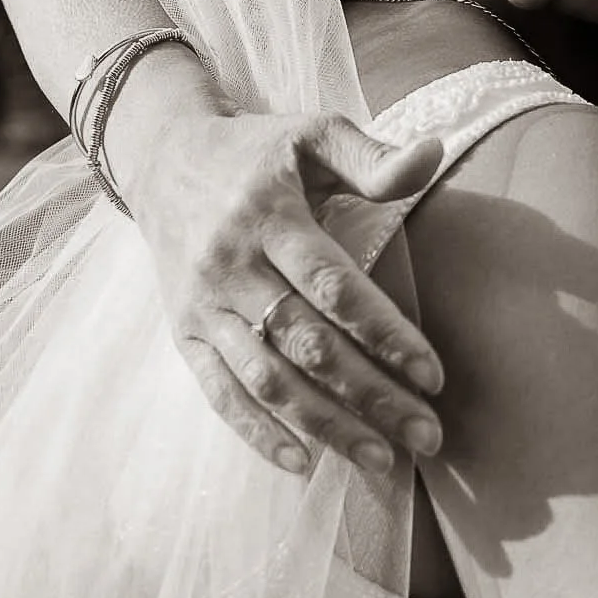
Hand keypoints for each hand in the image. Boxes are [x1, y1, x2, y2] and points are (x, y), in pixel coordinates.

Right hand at [121, 109, 447, 475]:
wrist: (163, 158)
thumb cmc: (256, 151)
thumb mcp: (312, 134)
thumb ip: (371, 156)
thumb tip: (435, 155)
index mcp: (269, 216)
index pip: (332, 286)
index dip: (383, 333)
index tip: (433, 375)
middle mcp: (231, 266)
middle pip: (307, 343)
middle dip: (371, 395)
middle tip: (427, 435)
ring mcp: (204, 306)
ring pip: (267, 378)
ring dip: (325, 425)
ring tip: (382, 459)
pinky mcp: (184, 333)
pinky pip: (218, 392)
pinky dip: (256, 433)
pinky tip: (301, 463)